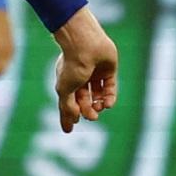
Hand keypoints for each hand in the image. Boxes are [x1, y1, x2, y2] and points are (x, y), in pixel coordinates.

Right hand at [49, 7, 117, 132]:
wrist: (86, 45)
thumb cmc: (72, 66)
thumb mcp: (65, 89)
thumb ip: (68, 106)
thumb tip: (73, 121)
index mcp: (65, 81)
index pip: (66, 102)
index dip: (67, 116)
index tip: (69, 130)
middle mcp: (79, 78)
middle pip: (83, 100)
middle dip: (86, 110)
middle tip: (91, 118)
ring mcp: (93, 73)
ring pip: (97, 94)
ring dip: (98, 104)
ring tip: (99, 109)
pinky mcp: (108, 70)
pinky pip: (109, 87)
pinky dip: (109, 97)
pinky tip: (108, 104)